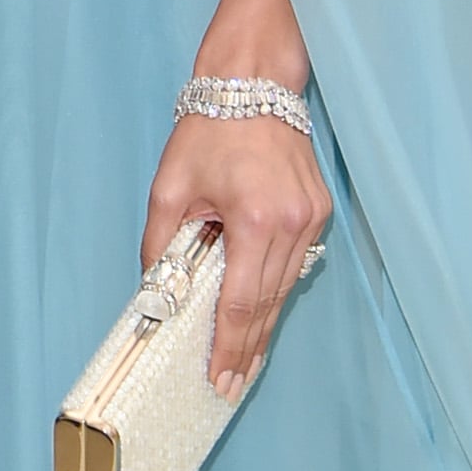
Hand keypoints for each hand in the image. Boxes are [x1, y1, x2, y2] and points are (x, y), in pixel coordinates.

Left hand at [138, 0, 330, 397]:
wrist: (251, 85)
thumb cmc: (206, 132)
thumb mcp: (169, 187)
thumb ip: (161, 244)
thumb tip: (154, 292)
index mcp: (252, 218)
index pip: (241, 301)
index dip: (229, 345)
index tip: (220, 378)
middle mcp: (290, 223)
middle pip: (268, 304)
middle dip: (248, 348)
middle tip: (231, 385)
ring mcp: (310, 218)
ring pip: (285, 288)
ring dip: (264, 325)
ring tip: (244, 363)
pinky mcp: (317, 211)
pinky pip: (294, 263)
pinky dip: (275, 290)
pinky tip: (260, 315)